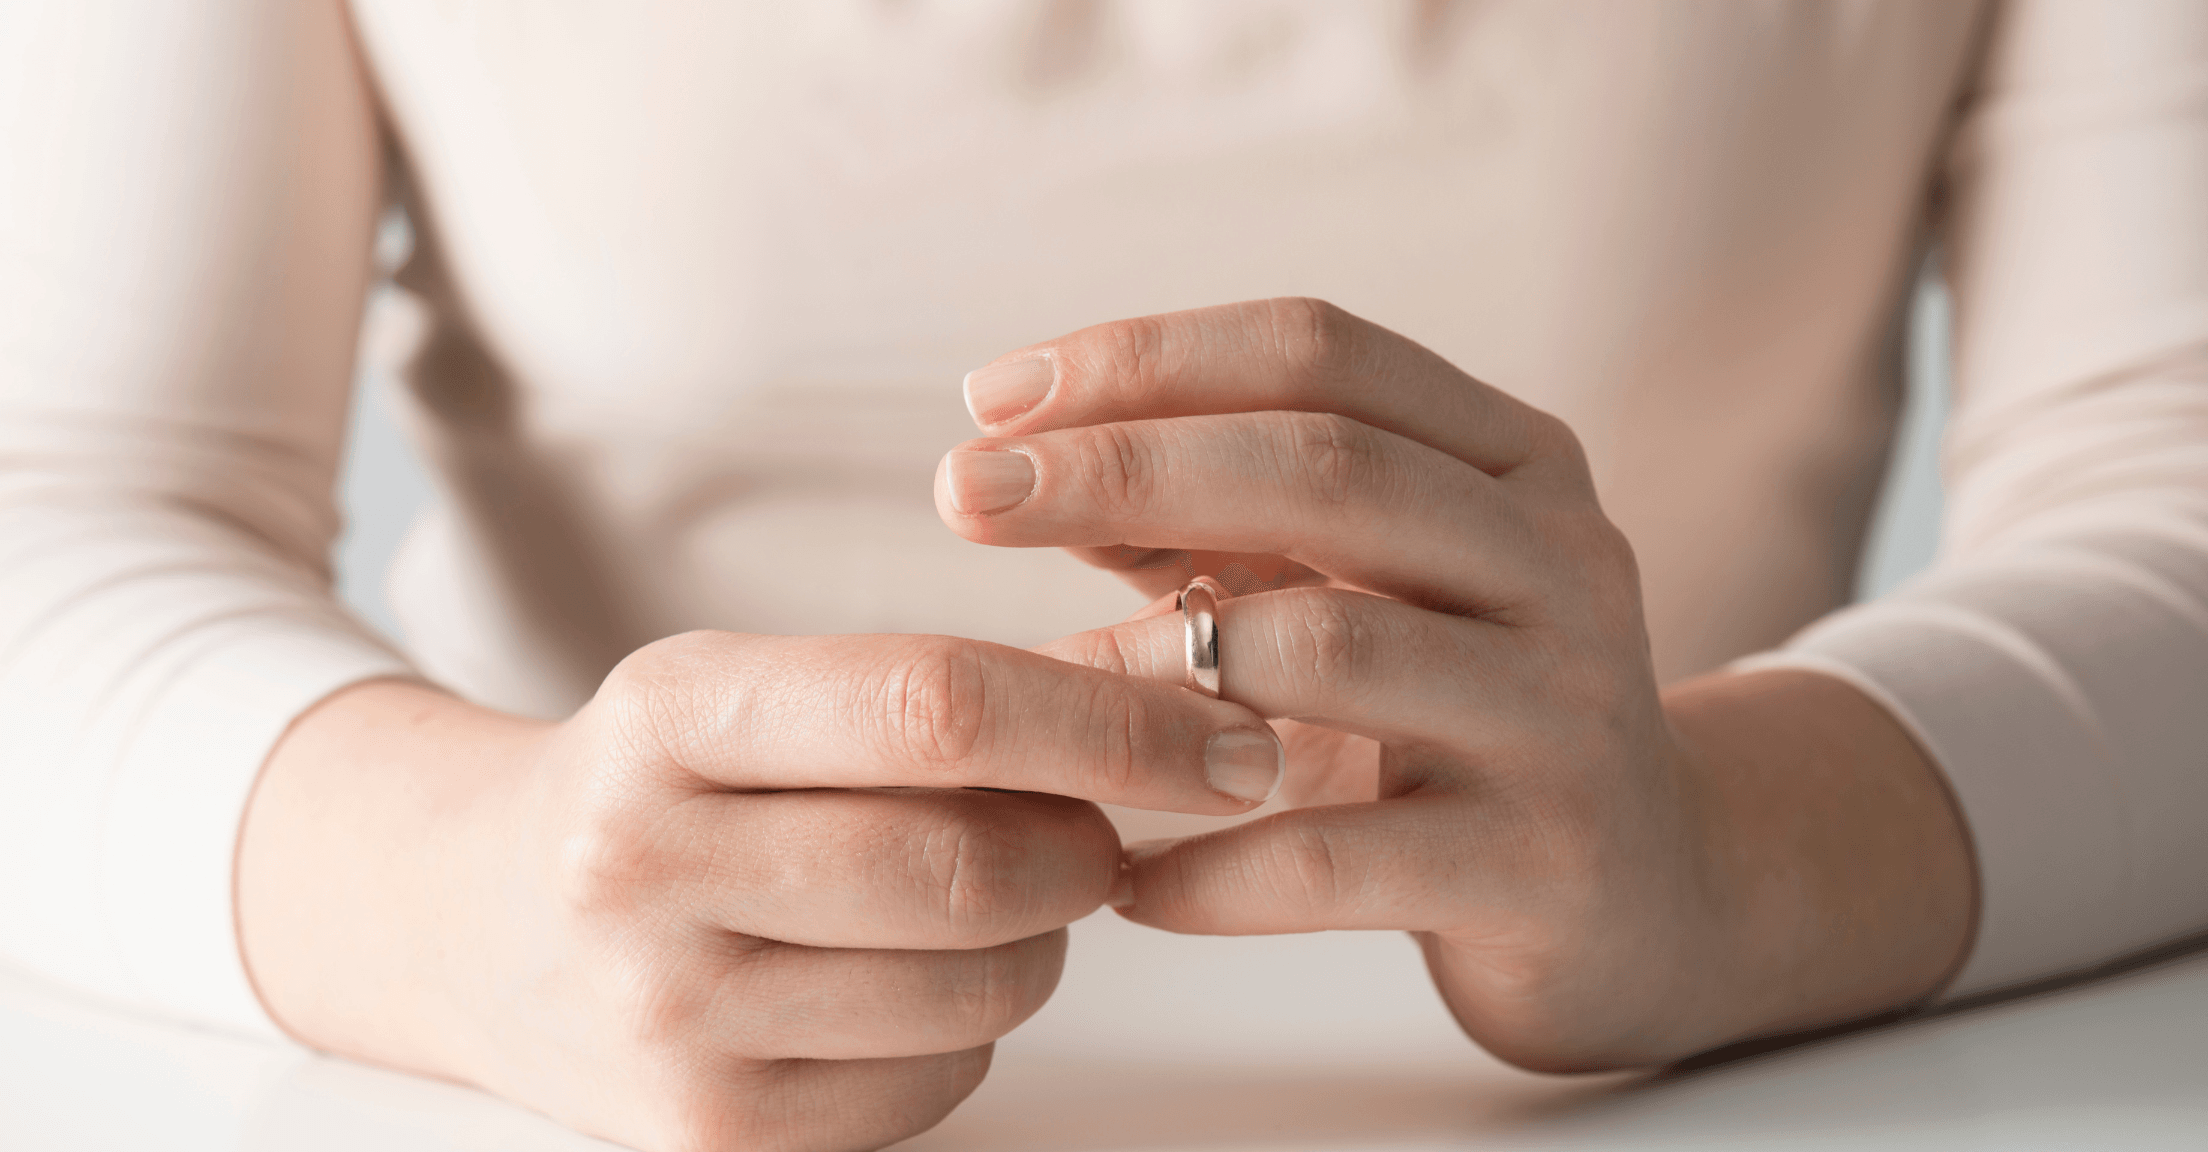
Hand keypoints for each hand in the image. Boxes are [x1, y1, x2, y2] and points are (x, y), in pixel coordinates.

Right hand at [238, 632, 1282, 1151]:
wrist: (470, 922)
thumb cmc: (659, 788)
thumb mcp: (756, 694)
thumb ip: (946, 694)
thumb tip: (1185, 699)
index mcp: (669, 713)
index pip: (936, 706)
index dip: (1113, 723)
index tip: (1226, 739)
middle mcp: (644, 868)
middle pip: (976, 867)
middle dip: (1092, 847)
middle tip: (1105, 828)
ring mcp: (668, 1021)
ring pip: (983, 988)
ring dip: (1040, 941)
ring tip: (983, 897)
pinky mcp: (708, 1138)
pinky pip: (941, 1083)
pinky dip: (971, 1031)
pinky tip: (901, 980)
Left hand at [935, 298, 1975, 1069]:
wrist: (1656, 898)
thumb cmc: (1461, 717)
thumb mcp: (1362, 588)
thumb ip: (1218, 527)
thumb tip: (1024, 468)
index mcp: (1515, 460)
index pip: (1321, 351)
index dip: (1147, 358)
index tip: (990, 398)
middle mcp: (1559, 560)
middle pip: (1326, 468)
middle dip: (1123, 467)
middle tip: (963, 494)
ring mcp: (1566, 713)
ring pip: (1334, 649)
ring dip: (1152, 664)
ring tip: (1029, 692)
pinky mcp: (1546, 866)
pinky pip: (1341, 854)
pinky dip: (1209, 865)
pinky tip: (1121, 879)